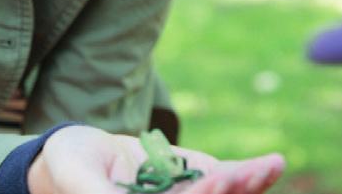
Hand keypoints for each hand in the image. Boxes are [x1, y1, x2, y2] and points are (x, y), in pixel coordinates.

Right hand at [28, 125, 284, 193]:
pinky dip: (253, 173)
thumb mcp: (78, 180)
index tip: (215, 179)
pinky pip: (229, 179)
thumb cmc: (69, 169)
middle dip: (228, 193)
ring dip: (246, 186)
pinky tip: (272, 163)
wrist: (80, 152)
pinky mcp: (197, 180)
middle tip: (239, 174)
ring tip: (265, 167)